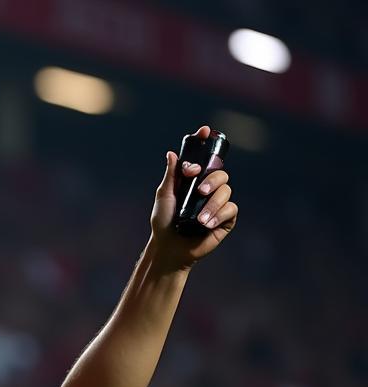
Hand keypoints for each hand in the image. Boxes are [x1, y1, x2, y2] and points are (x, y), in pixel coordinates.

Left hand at [149, 125, 237, 269]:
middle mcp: (208, 189)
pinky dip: (219, 215)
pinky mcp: (225, 219)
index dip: (205, 142)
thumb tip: (171, 153)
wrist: (169, 248)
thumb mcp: (164, 197)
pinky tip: (207, 225)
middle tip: (199, 191)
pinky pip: (230, 209)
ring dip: (212, 204)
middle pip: (220, 173)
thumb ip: (171, 176)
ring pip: (226, 191)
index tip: (204, 131)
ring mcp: (218, 203)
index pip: (204, 158)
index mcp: (194, 181)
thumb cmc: (164, 223)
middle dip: (211, 179)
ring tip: (199, 220)